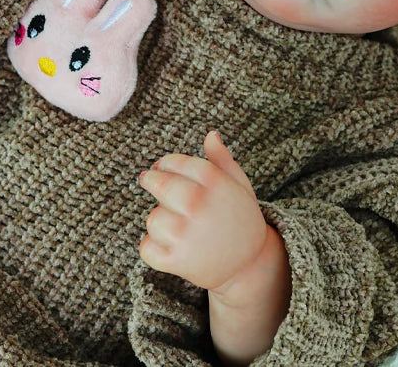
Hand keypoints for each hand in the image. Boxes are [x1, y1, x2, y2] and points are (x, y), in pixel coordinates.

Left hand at [138, 131, 267, 291]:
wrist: (250, 264)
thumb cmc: (241, 218)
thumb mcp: (239, 184)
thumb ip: (221, 158)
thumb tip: (210, 134)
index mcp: (214, 181)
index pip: (175, 162)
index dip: (165, 163)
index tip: (161, 167)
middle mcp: (198, 203)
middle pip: (158, 183)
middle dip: (150, 180)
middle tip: (148, 180)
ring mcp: (185, 232)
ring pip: (152, 217)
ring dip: (159, 220)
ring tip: (176, 225)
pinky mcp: (177, 259)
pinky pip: (147, 247)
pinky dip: (153, 248)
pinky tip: (170, 246)